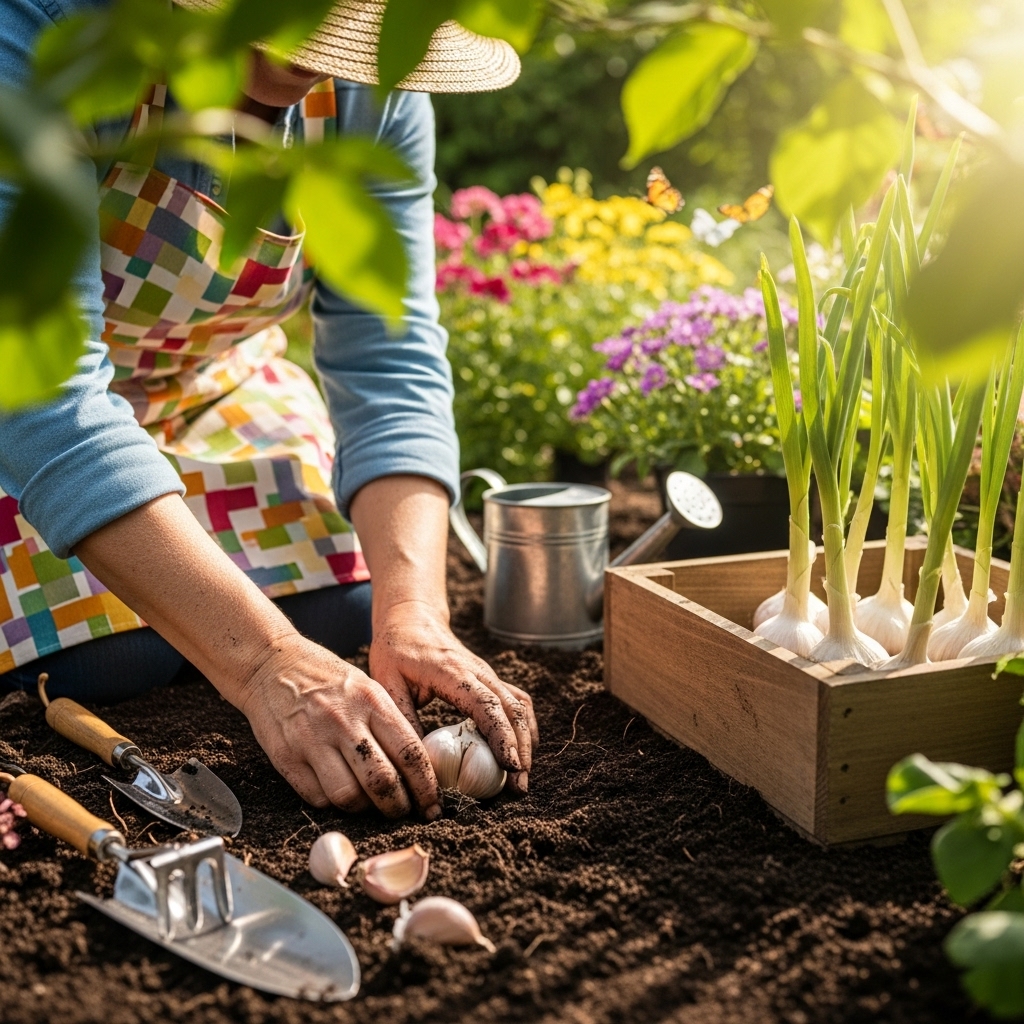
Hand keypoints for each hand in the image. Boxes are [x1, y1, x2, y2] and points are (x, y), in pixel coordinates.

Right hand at [238, 634, 440, 817]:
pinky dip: (334, 803)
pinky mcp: (286, 757)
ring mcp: (312, 741)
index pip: (410, 753)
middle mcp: (343, 721)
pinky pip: (318, 797)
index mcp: (371, 701)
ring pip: (349, 797)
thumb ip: (389, 724)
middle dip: (398, 807)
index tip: (432, 804)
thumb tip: (416, 770)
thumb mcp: (366, 688)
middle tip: (403, 812)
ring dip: (365, 810)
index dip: (426, 787)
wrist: (270, 665)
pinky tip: (339, 792)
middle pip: (382, 782)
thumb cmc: (327, 679)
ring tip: (369, 805)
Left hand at [369, 600, 538, 794]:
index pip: (487, 705)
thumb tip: (416, 762)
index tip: (510, 766)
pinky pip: (517, 701)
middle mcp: (479, 672)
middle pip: (513, 710)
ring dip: (527, 741)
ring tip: (522, 776)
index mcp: (453, 673)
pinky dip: (524, 727)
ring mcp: (488, 674)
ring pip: (520, 706)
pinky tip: (519, 752)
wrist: (411, 619)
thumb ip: (403, 719)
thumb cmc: (395, 651)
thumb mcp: (387, 683)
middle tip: (520, 786)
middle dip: (521, 749)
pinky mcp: (490, 679)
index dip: (501, 737)